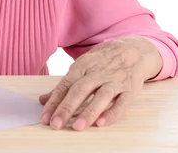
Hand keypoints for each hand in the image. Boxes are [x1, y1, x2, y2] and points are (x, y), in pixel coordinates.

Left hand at [40, 36, 161, 130]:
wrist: (134, 49)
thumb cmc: (103, 60)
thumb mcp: (82, 66)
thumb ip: (64, 85)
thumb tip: (43, 100)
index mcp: (82, 66)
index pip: (65, 85)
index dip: (54, 101)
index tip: (45, 117)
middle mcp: (97, 72)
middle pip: (80, 90)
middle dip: (66, 108)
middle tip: (55, 124)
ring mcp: (115, 80)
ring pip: (101, 97)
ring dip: (88, 112)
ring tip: (77, 127)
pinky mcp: (130, 89)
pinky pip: (122, 102)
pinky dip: (112, 113)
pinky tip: (101, 123)